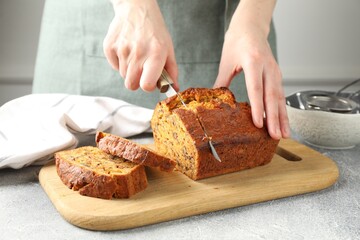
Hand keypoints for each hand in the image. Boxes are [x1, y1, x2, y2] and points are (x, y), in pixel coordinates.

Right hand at [103, 0, 177, 91]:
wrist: (136, 8)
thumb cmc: (154, 29)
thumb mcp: (168, 48)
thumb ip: (172, 71)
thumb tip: (174, 89)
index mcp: (155, 54)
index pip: (146, 85)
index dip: (149, 86)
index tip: (151, 81)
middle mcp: (137, 53)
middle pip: (131, 85)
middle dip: (137, 81)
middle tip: (143, 69)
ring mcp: (121, 50)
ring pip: (123, 76)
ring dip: (130, 70)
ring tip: (136, 55)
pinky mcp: (109, 47)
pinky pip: (115, 66)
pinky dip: (121, 62)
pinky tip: (127, 50)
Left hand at [214, 0, 289, 139]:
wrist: (250, 27)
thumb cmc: (236, 42)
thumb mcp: (226, 62)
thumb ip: (222, 82)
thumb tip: (214, 102)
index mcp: (253, 61)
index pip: (256, 88)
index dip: (258, 107)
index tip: (258, 124)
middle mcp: (268, 66)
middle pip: (272, 95)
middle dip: (274, 118)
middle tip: (275, 136)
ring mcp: (275, 70)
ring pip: (280, 97)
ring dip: (283, 117)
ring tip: (284, 134)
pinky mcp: (277, 74)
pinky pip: (281, 94)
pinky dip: (283, 109)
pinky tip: (283, 121)